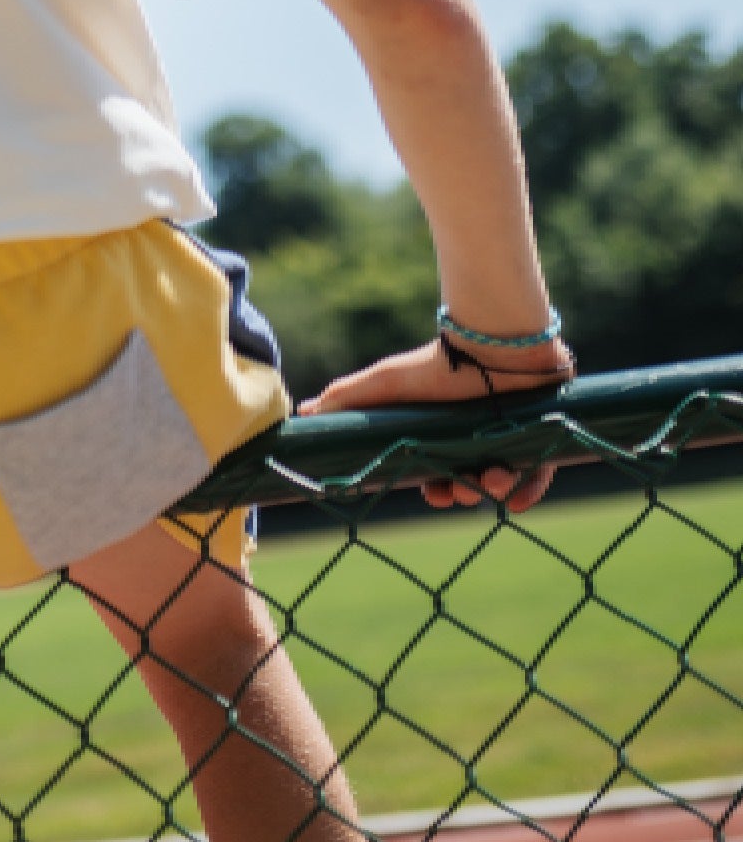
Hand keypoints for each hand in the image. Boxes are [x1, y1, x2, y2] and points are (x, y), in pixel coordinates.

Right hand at [296, 340, 558, 513]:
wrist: (490, 345)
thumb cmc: (435, 364)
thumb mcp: (385, 384)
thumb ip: (346, 398)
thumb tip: (302, 411)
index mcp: (440, 435)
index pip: (435, 476)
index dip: (432, 491)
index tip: (429, 492)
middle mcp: (474, 440)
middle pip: (467, 486)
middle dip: (460, 495)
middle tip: (457, 490)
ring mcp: (507, 439)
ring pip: (500, 483)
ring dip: (492, 490)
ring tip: (491, 477)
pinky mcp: (539, 437)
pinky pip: (538, 476)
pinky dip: (527, 491)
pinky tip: (516, 497)